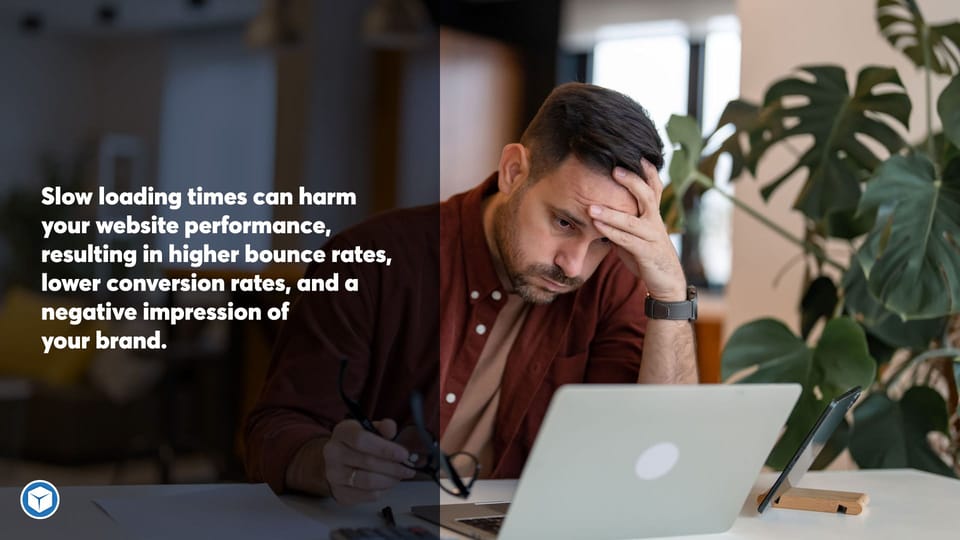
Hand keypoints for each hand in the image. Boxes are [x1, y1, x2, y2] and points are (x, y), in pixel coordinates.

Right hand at [322, 418, 416, 504]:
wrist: (337, 462)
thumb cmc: (355, 445)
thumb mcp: (369, 430)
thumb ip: (382, 428)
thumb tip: (391, 427)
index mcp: (341, 433)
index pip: (361, 440)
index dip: (385, 448)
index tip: (403, 454)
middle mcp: (333, 454)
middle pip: (368, 462)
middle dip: (393, 466)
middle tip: (408, 468)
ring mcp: (334, 475)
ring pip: (368, 481)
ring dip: (390, 480)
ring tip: (399, 476)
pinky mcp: (340, 493)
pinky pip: (368, 495)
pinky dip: (383, 490)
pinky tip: (387, 483)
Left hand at [589, 160, 686, 300]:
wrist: (666, 280)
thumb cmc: (645, 252)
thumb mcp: (635, 232)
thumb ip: (621, 218)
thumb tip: (598, 203)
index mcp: (653, 214)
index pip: (654, 187)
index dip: (648, 170)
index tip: (637, 153)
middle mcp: (655, 221)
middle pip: (647, 195)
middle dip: (632, 181)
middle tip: (614, 169)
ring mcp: (652, 237)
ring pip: (631, 221)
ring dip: (610, 212)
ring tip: (590, 206)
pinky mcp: (646, 252)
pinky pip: (626, 240)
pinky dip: (610, 232)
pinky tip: (596, 226)